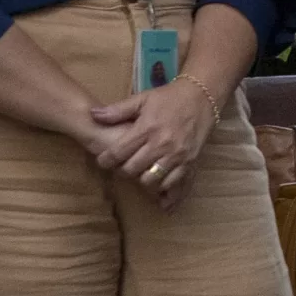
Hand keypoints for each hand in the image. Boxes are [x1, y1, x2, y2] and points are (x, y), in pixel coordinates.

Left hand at [87, 74, 218, 208]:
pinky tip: (160, 197)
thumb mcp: (142, 99)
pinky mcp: (190, 163)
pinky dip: (165, 193)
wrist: (202, 97)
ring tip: (140, 175)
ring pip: (152, 181)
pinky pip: (175, 186)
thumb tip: (93, 115)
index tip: (102, 161)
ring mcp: (177, 156)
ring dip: (142, 181)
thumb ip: (118, 110)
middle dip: (122, 171)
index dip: (106, 160)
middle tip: (121, 167)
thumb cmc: (169, 98)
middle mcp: (161, 145)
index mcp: (147, 128)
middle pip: (133, 169)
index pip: (119, 152)